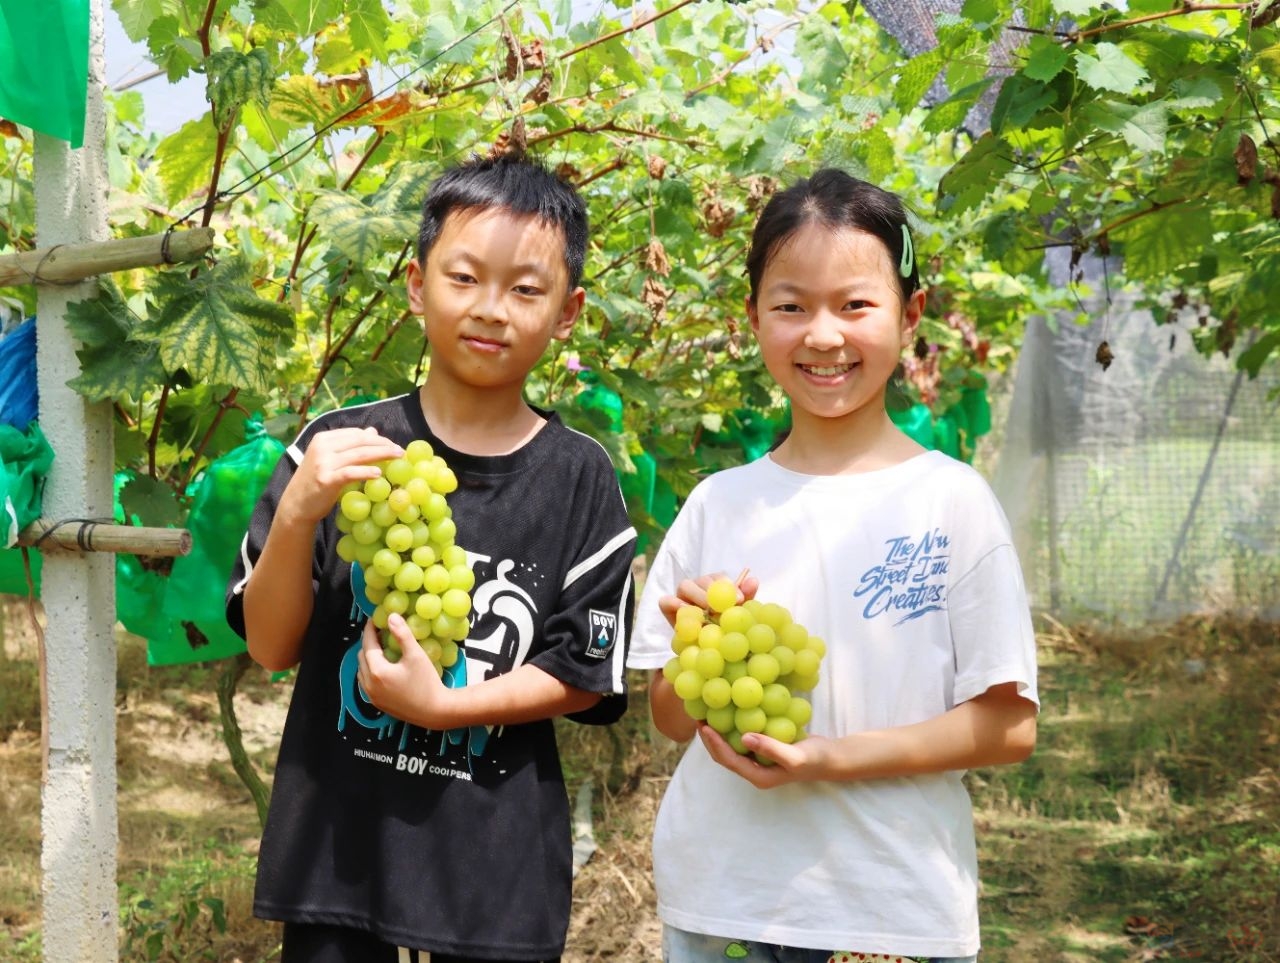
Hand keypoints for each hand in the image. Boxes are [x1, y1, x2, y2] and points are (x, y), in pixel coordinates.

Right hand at [281, 427, 404, 525]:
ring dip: (382, 454)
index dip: (376, 438)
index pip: (355, 433)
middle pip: (359, 441)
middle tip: (400, 450)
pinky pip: (350, 473)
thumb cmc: (315, 481)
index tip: (392, 444)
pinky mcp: (326, 479)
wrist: (296, 504)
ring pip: (359, 454)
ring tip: (398, 457)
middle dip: (383, 444)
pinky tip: (379, 474)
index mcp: (323, 438)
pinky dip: (366, 472)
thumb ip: (349, 445)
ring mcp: (323, 463)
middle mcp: (322, 447)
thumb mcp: (330, 459)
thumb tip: (372, 430)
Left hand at [357, 614, 452, 728]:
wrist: (435, 711)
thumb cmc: (426, 682)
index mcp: (377, 671)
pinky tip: (385, 668)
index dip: (369, 629)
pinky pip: (367, 683)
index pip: (368, 644)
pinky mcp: (377, 704)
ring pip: (362, 671)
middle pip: (362, 657)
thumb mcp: (416, 655)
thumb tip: (391, 616)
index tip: (374, 619)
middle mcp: (369, 684)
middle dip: (369, 643)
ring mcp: (372, 696)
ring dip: (368, 658)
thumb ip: (402, 634)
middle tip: (380, 632)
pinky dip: (371, 671)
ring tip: (382, 648)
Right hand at [658, 571, 759, 627]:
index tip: (740, 600)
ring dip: (697, 596)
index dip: (731, 586)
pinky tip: (685, 610)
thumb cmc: (720, 628)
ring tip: (706, 610)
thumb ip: (745, 597)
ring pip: (685, 586)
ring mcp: (681, 595)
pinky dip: (674, 603)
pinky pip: (666, 600)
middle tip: (723, 607)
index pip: (721, 579)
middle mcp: (698, 586)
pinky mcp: (668, 606)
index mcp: (715, 585)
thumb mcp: (735, 615)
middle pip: (704, 580)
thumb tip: (754, 580)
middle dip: (714, 591)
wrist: (702, 648)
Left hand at [697, 723, 831, 788]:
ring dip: (718, 732)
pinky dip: (733, 727)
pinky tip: (730, 711)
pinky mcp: (763, 750)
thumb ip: (770, 748)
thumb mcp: (794, 756)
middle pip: (724, 755)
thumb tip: (744, 737)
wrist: (830, 758)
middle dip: (710, 739)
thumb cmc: (814, 759)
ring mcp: (758, 761)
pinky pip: (742, 739)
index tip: (704, 726)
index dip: (714, 744)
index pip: (729, 760)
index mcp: (758, 776)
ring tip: (707, 714)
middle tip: (698, 717)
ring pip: (731, 747)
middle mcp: (755, 770)